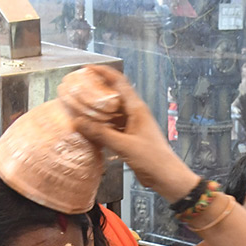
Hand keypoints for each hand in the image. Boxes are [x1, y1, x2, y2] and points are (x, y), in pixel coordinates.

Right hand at [61, 65, 192, 195]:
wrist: (167, 177)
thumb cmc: (152, 159)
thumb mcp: (124, 145)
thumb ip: (101, 133)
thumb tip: (78, 121)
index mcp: (137, 108)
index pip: (119, 82)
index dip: (104, 73)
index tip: (87, 68)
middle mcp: (134, 113)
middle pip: (113, 96)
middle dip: (96, 92)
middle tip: (78, 90)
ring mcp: (132, 126)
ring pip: (111, 113)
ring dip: (97, 111)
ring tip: (78, 109)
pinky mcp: (129, 138)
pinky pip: (112, 127)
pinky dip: (101, 127)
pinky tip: (89, 130)